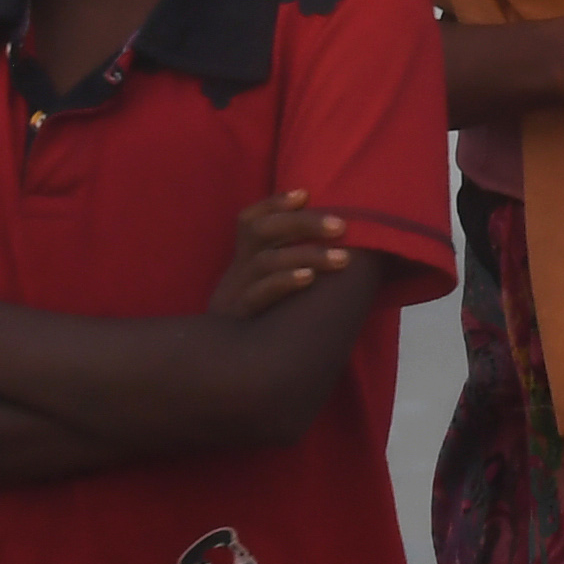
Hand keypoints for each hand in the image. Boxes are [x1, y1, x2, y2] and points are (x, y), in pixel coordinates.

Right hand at [209, 196, 354, 316]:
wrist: (220, 370)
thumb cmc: (259, 328)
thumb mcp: (265, 294)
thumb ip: (289, 269)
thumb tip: (338, 245)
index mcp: (243, 262)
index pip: (250, 221)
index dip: (274, 203)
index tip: (305, 193)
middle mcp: (236, 272)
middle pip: (261, 231)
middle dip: (303, 223)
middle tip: (342, 225)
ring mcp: (235, 294)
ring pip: (266, 261)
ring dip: (307, 254)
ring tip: (342, 258)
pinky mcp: (238, 319)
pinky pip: (259, 294)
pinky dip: (285, 281)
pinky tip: (310, 278)